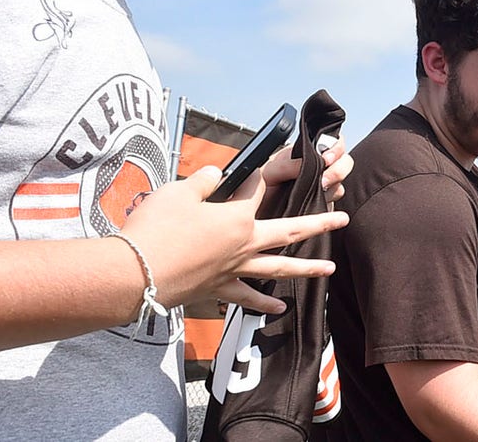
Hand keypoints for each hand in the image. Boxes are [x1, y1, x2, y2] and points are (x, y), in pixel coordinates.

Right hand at [121, 166, 347, 314]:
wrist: (135, 274)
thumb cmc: (156, 230)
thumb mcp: (177, 192)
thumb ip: (203, 181)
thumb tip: (217, 173)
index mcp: (236, 216)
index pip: (258, 191)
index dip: (262, 178)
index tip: (269, 169)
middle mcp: (243, 244)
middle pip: (289, 231)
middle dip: (319, 225)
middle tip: (343, 220)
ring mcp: (234, 270)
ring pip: (279, 268)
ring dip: (306, 268)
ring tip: (329, 270)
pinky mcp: (219, 290)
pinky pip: (248, 297)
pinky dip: (264, 303)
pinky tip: (279, 307)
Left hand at [259, 134, 353, 203]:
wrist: (258, 212)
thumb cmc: (261, 186)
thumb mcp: (268, 172)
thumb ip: (285, 165)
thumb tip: (303, 165)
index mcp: (307, 152)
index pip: (333, 141)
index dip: (335, 148)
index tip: (326, 159)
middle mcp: (319, 166)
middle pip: (345, 161)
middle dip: (339, 169)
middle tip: (324, 180)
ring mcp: (323, 185)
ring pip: (342, 182)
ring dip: (333, 187)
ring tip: (319, 192)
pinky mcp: (324, 202)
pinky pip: (336, 200)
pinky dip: (330, 200)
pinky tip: (317, 202)